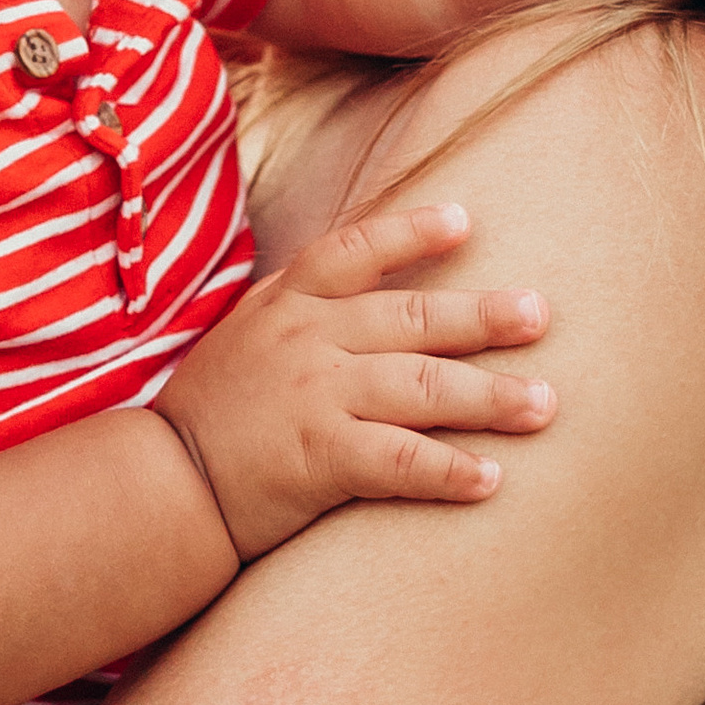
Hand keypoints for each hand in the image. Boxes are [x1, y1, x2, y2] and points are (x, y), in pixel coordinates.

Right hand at [156, 201, 552, 559]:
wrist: (162, 484)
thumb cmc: (212, 413)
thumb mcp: (247, 337)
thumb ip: (302, 310)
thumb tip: (365, 292)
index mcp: (288, 304)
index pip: (356, 250)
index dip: (412, 232)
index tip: (466, 221)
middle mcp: (308, 339)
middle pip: (412, 317)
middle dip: (483, 316)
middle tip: (541, 315)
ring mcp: (316, 394)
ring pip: (422, 385)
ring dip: (491, 396)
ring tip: (543, 405)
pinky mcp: (320, 455)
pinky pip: (401, 459)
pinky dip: (450, 469)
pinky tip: (491, 479)